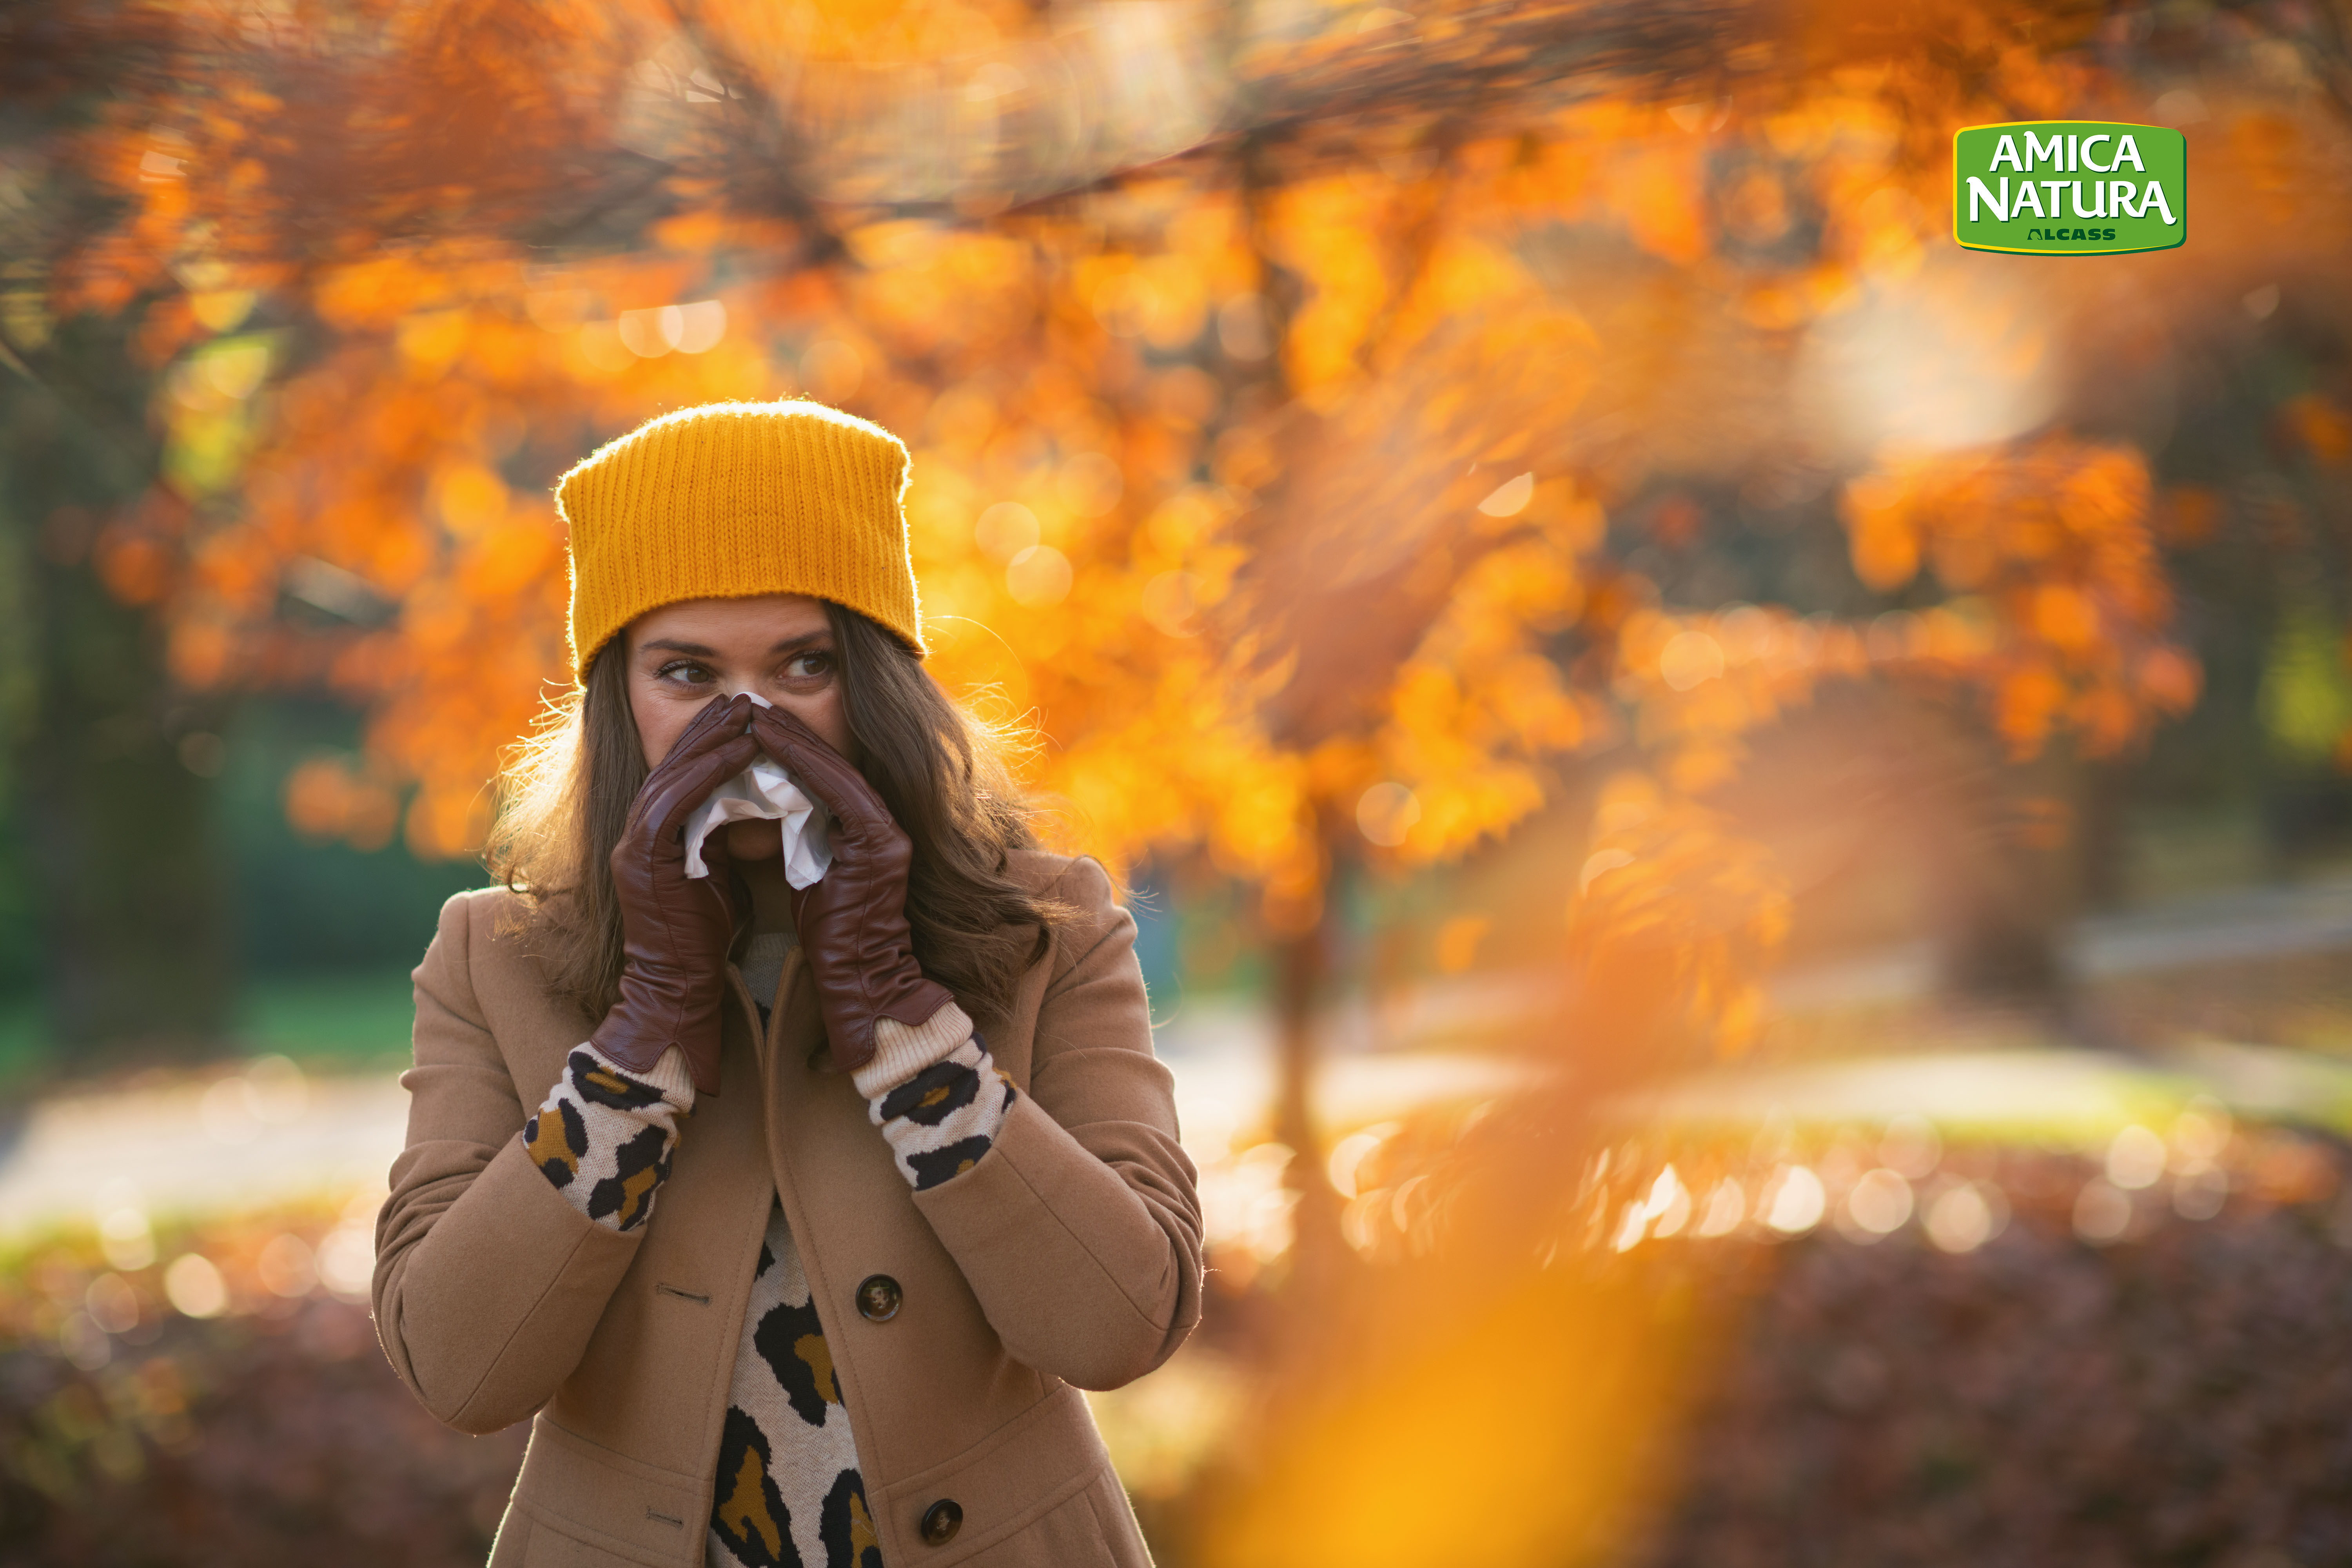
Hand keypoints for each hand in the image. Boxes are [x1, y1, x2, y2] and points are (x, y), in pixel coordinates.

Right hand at [589, 693, 758, 1093]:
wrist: (677, 992)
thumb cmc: (703, 941)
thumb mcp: (714, 876)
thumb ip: (719, 838)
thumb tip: (749, 806)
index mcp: (652, 837)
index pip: (677, 773)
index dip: (707, 741)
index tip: (741, 713)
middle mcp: (635, 834)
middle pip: (669, 763)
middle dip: (706, 727)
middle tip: (742, 696)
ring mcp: (634, 845)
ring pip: (670, 774)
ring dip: (710, 738)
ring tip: (746, 709)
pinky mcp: (643, 859)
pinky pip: (676, 798)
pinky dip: (708, 770)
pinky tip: (740, 747)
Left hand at [750, 703, 952, 1071]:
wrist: (861, 981)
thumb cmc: (831, 937)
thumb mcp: (813, 875)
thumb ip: (805, 838)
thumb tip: (770, 806)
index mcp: (869, 833)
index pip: (827, 776)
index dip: (793, 745)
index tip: (755, 721)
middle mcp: (884, 826)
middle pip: (833, 763)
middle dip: (790, 731)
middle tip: (750, 704)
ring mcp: (886, 832)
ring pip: (835, 768)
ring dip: (793, 737)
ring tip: (754, 713)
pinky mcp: (880, 844)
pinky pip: (835, 789)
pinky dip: (801, 761)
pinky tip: (767, 741)